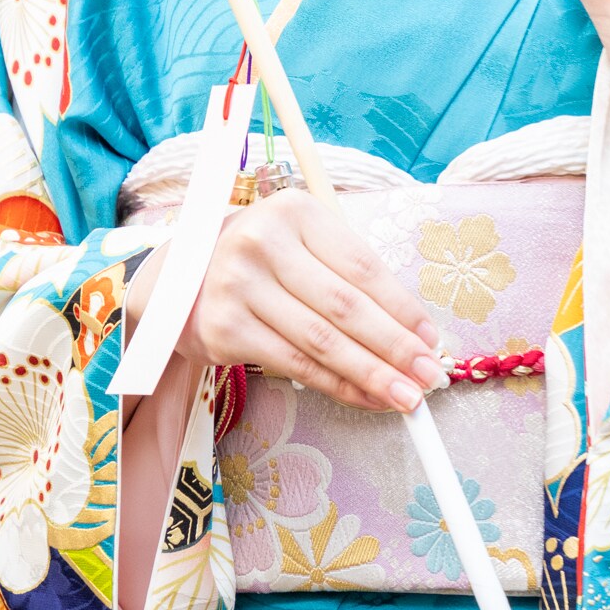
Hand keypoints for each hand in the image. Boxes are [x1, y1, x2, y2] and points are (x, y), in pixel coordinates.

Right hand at [180, 190, 445, 411]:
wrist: (176, 280)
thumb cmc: (260, 261)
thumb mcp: (300, 243)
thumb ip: (348, 275)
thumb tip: (413, 329)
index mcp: (294, 211)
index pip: (362, 265)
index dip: (402, 307)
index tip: (432, 339)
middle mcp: (262, 243)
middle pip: (345, 306)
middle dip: (396, 347)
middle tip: (432, 376)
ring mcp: (238, 286)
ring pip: (322, 342)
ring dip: (372, 375)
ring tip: (407, 397)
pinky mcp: (223, 329)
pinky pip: (294, 365)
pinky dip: (336, 386)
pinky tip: (365, 398)